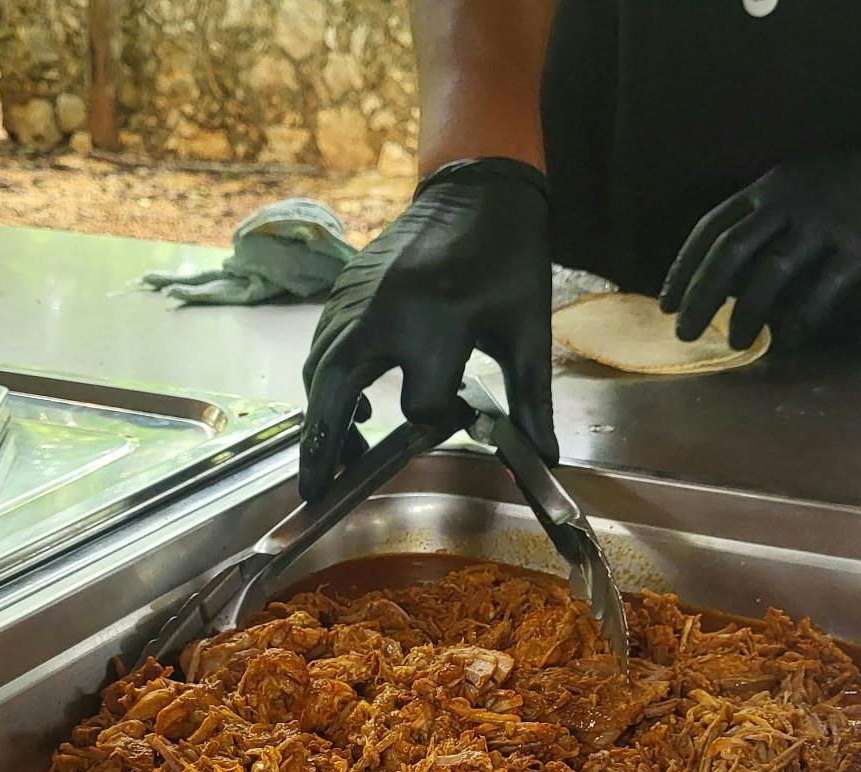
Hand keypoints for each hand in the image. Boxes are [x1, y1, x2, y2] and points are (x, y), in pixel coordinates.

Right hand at [300, 158, 555, 500]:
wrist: (478, 191)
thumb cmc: (510, 262)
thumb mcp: (528, 332)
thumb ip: (531, 400)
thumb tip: (545, 460)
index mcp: (438, 324)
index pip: (421, 405)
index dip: (437, 424)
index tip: (457, 421)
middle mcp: (386, 312)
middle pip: (334, 391)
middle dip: (323, 447)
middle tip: (315, 492)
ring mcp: (357, 297)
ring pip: (318, 369)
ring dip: (321, 417)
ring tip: (338, 457)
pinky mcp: (346, 288)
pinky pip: (321, 343)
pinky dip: (324, 380)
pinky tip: (351, 402)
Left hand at [660, 96, 860, 350]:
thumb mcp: (805, 182)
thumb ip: (770, 219)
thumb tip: (735, 275)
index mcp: (771, 185)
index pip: (711, 227)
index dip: (684, 268)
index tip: (667, 303)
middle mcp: (791, 200)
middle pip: (730, 253)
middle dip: (702, 296)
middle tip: (685, 332)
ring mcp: (826, 222)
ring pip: (770, 274)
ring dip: (746, 314)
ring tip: (735, 343)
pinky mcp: (860, 246)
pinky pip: (821, 291)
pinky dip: (799, 322)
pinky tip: (786, 344)